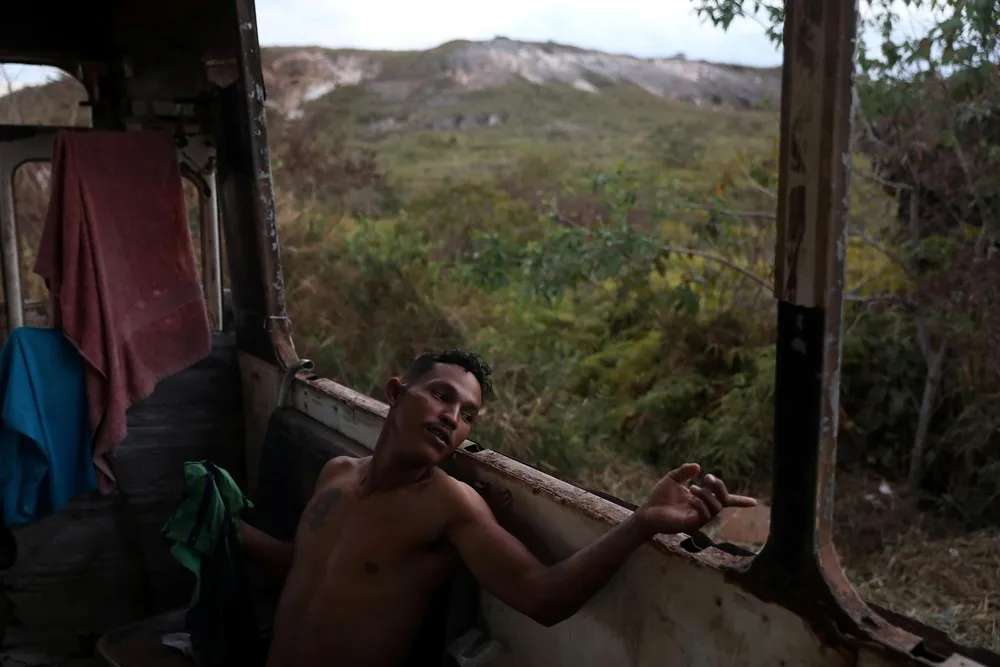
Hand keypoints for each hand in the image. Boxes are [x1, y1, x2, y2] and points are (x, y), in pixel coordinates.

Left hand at [635, 463, 756, 535]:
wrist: (648, 511)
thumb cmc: (660, 497)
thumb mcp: (672, 478)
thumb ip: (685, 471)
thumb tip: (699, 467)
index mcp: (702, 499)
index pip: (725, 500)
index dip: (740, 501)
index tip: (755, 503)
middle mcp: (704, 509)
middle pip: (723, 500)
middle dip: (719, 487)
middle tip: (708, 478)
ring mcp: (699, 518)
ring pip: (715, 507)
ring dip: (707, 495)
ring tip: (694, 488)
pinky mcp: (692, 525)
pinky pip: (704, 515)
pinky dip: (700, 504)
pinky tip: (691, 499)